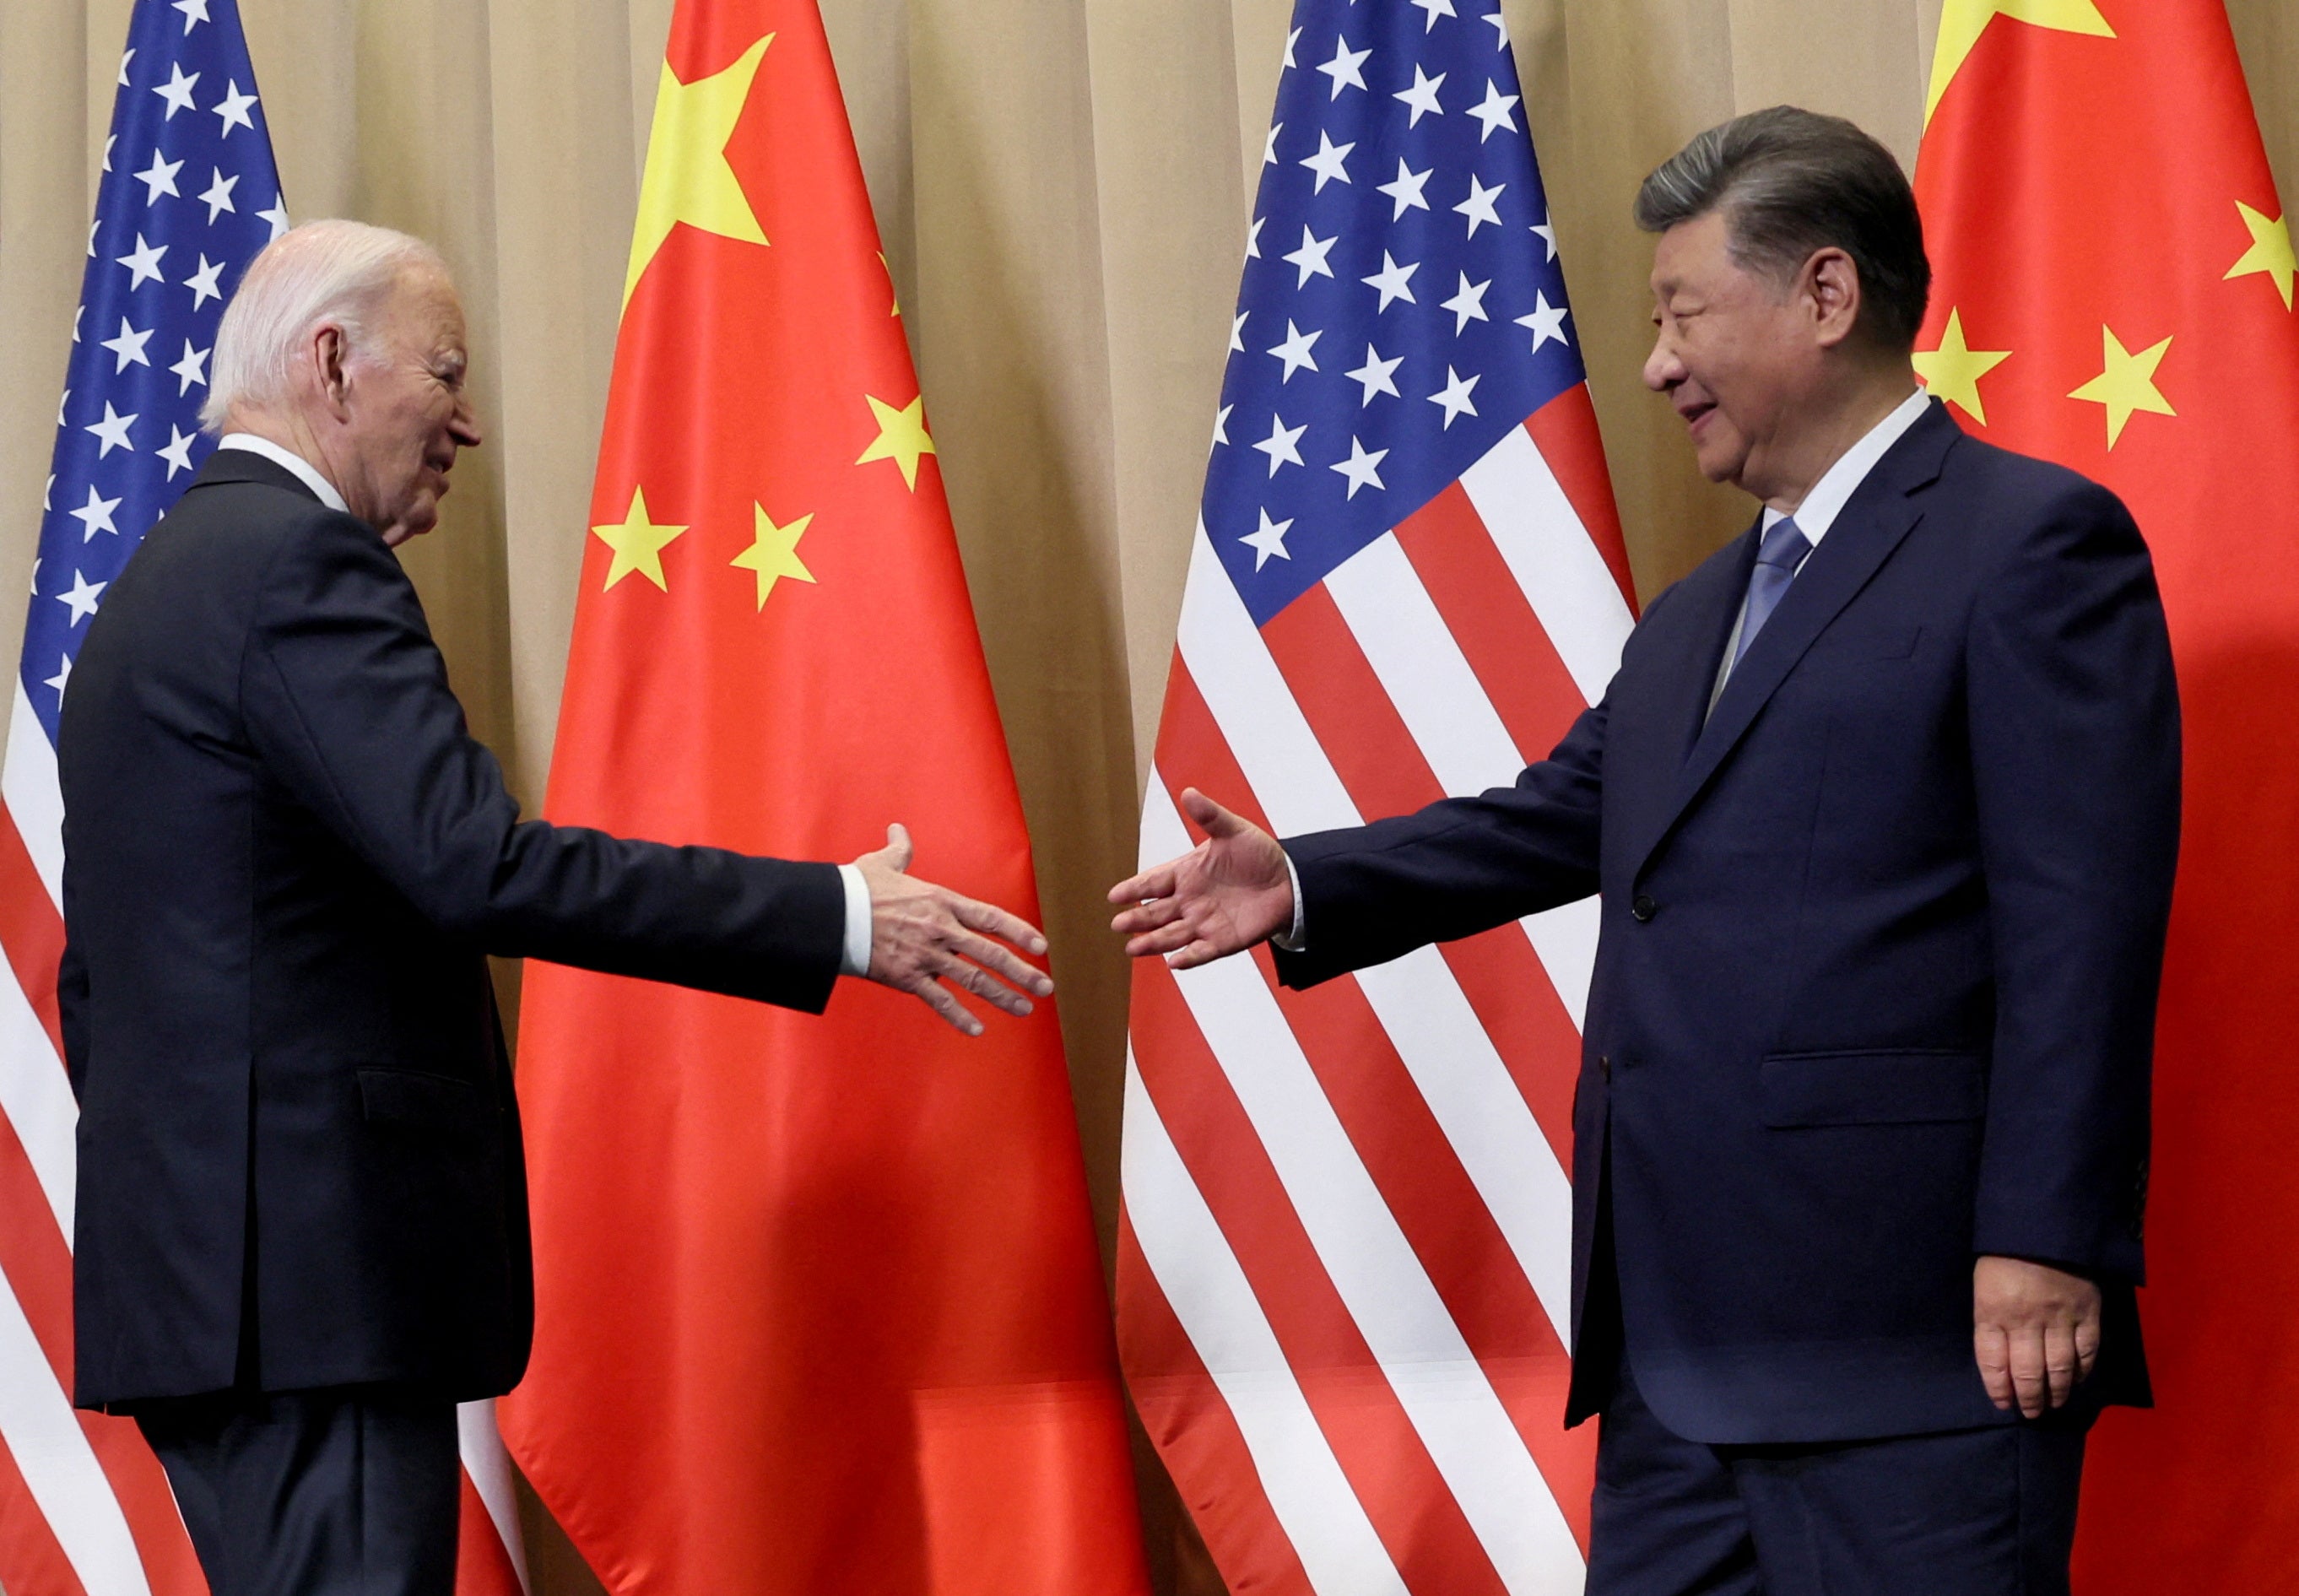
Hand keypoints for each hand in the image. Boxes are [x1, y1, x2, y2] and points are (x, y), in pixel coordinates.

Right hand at [851, 824, 1053, 1036]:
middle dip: (1022, 972)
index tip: (1042, 946)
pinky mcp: (907, 977)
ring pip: (973, 980)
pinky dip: (959, 1017)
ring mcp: (926, 955)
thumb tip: (897, 829)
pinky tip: (977, 1031)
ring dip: (1002, 996)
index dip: (1020, 932)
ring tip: (1025, 1009)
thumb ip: (899, 849)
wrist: (830, 914)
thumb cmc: (857, 887)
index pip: (991, 918)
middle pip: (991, 954)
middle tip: (1046, 986)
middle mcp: (941, 929)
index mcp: (941, 901)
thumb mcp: (882, 863)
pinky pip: (939, 1001)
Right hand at [1107, 788, 1293, 969]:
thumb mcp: (1233, 830)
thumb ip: (1209, 816)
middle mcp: (1189, 900)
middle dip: (1137, 919)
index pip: (1153, 882)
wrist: (1288, 880)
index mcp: (1186, 873)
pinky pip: (1202, 952)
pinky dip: (1189, 958)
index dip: (1134, 889)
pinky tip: (1175, 963)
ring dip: (1153, 942)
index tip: (1114, 895)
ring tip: (1132, 949)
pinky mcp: (1222, 941)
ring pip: (1172, 935)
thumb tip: (1189, 792)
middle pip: (1156, 913)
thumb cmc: (1257, 854)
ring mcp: (1203, 922)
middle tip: (1118, 925)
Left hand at [1973, 1254, 2100, 1417]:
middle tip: (2030, 1413)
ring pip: (2059, 1368)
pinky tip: (2077, 1381)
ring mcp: (2060, 1318)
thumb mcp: (1983, 1284)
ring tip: (2053, 1404)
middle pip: (2027, 1372)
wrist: (2044, 1224)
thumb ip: (1991, 1319)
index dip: (1998, 1387)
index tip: (2003, 1403)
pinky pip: (2087, 1351)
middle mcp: (2026, 1320)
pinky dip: (2082, 1371)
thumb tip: (1999, 1358)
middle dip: (2029, 1399)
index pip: (1993, 1362)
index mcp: (1993, 1311)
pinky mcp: (2088, 1313)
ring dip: (2056, 1392)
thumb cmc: (2004, 1254)